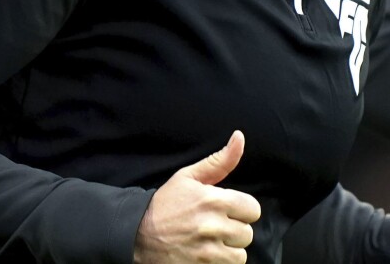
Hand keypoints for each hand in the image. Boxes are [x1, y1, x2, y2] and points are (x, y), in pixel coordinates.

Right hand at [134, 131, 262, 263]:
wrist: (136, 235)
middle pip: (247, 233)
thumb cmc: (165, 204)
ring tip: (212, 242)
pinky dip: (221, 262)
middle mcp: (214, 226)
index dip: (242, 210)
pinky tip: (208, 254)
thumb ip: (219, 161)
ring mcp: (208, 251)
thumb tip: (240, 137)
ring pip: (240, 254)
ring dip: (229, 249)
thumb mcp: (188, 177)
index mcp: (214, 200)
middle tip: (216, 227)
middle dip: (234, 230)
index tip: (229, 211)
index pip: (253, 209)